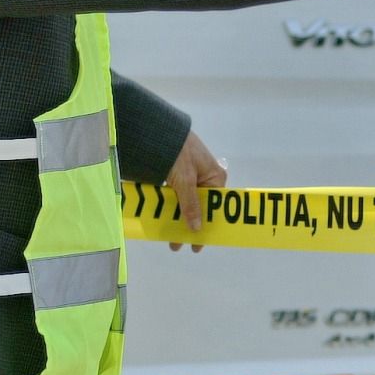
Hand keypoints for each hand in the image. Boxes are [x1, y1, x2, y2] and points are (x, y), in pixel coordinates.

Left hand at [163, 129, 226, 252]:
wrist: (158, 130)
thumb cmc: (179, 154)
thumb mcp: (185, 181)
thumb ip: (191, 205)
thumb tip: (197, 229)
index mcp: (216, 179)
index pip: (216, 208)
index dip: (207, 226)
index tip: (198, 244)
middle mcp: (207, 179)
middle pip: (201, 207)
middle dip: (190, 226)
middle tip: (179, 243)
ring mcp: (192, 177)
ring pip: (188, 203)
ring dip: (179, 219)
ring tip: (169, 235)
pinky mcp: (178, 175)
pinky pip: (178, 196)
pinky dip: (172, 207)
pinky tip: (164, 219)